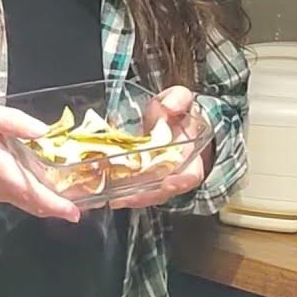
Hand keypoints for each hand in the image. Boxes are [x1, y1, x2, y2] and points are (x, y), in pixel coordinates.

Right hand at [0, 95, 80, 221]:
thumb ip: (15, 122)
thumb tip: (43, 131)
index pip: (31, 193)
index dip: (54, 204)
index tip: (75, 213)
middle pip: (32, 203)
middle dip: (57, 207)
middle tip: (83, 206)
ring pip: (25, 203)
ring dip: (48, 203)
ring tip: (73, 198)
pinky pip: (17, 197)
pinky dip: (35, 197)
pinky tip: (48, 189)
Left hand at [109, 86, 210, 209]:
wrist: (166, 116)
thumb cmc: (176, 110)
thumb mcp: (181, 99)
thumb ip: (179, 100)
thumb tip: (169, 107)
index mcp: (189, 154)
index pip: (191, 175)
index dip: (182, 182)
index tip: (169, 184)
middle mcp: (173, 170)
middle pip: (162, 192)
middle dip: (145, 196)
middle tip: (127, 197)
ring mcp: (154, 175)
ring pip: (144, 193)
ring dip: (129, 197)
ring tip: (113, 197)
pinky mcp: (137, 174)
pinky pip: (129, 186)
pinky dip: (118, 189)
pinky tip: (105, 190)